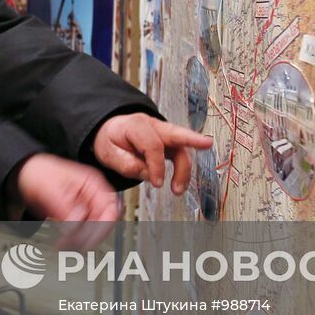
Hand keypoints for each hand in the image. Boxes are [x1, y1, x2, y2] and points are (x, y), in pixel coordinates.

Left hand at [11, 153, 118, 249]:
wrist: (24, 175)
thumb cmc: (38, 172)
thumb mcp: (50, 187)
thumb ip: (65, 206)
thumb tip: (76, 224)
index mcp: (93, 184)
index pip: (111, 209)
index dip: (103, 226)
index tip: (90, 240)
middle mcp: (92, 197)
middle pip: (103, 223)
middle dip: (88, 236)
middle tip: (73, 245)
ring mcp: (85, 208)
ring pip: (92, 231)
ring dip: (79, 242)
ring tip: (63, 246)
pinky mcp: (76, 218)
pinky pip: (80, 234)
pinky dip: (72, 241)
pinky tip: (61, 244)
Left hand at [91, 114, 213, 194]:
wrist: (110, 131)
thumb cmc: (110, 140)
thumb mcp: (108, 152)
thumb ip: (126, 164)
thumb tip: (148, 174)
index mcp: (136, 125)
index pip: (152, 144)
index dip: (157, 166)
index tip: (157, 183)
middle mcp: (153, 125)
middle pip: (176, 133)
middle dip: (193, 139)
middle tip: (206, 146)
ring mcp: (163, 132)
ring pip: (182, 147)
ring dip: (184, 169)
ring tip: (178, 189)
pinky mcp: (168, 142)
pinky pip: (181, 152)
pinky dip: (183, 167)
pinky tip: (181, 181)